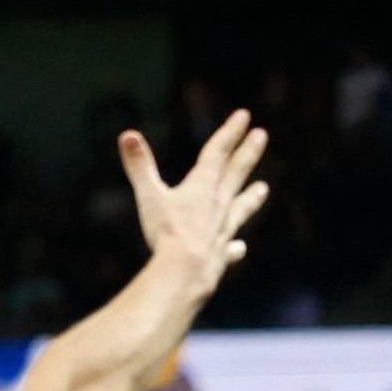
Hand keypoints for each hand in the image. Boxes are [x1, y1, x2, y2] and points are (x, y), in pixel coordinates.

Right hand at [121, 108, 269, 297]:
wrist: (185, 274)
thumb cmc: (166, 233)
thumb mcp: (149, 196)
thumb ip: (140, 166)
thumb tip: (127, 135)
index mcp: (202, 187)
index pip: (217, 153)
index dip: (229, 133)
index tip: (244, 116)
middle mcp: (218, 206)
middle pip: (235, 174)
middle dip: (248, 153)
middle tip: (262, 135)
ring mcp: (223, 231)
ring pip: (240, 209)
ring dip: (251, 197)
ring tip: (264, 188)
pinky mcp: (221, 255)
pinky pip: (230, 248)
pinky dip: (234, 247)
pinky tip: (238, 248)